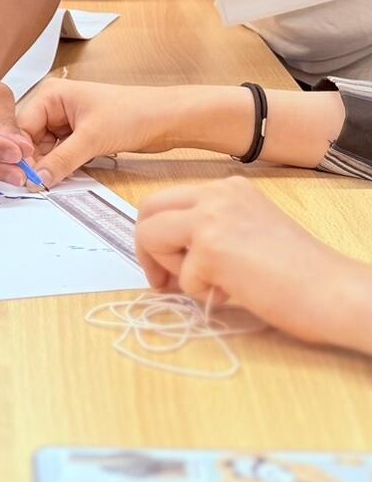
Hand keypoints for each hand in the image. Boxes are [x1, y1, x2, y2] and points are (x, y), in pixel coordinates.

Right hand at [17, 80, 172, 185]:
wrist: (166, 119)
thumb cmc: (134, 112)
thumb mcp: (91, 139)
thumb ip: (61, 160)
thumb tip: (39, 177)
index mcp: (52, 94)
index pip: (23, 126)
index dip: (21, 151)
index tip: (23, 175)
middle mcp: (55, 105)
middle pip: (31, 138)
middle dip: (35, 160)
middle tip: (36, 183)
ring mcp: (67, 120)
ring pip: (45, 148)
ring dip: (49, 164)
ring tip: (50, 180)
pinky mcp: (79, 134)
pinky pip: (60, 153)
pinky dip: (61, 165)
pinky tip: (64, 174)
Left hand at [136, 177, 371, 350]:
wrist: (334, 292)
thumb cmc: (299, 274)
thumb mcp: (247, 233)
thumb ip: (209, 232)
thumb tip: (165, 254)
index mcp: (227, 188)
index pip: (165, 200)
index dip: (156, 236)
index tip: (166, 266)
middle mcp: (217, 193)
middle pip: (147, 211)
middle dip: (147, 250)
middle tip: (163, 283)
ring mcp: (212, 216)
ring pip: (150, 236)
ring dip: (173, 271)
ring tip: (214, 286)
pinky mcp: (212, 246)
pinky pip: (181, 277)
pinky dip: (202, 294)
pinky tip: (235, 292)